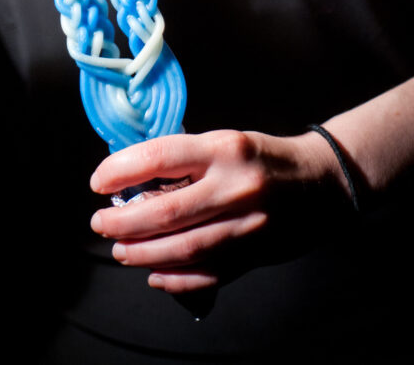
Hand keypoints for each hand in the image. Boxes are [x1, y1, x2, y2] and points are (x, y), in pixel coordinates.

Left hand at [90, 129, 353, 293]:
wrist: (321, 183)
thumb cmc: (261, 157)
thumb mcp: (223, 142)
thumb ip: (184, 161)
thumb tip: (133, 181)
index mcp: (223, 149)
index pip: (160, 157)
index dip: (121, 170)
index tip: (98, 181)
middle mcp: (235, 187)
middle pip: (167, 211)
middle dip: (124, 221)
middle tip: (100, 223)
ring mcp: (247, 225)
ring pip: (185, 248)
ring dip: (144, 253)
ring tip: (120, 250)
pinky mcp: (256, 254)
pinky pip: (210, 273)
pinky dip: (177, 278)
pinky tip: (154, 275)